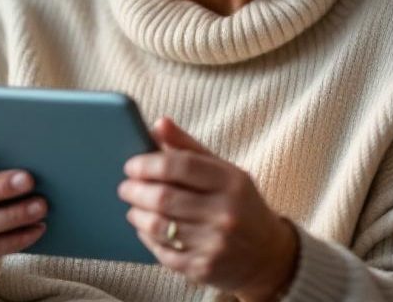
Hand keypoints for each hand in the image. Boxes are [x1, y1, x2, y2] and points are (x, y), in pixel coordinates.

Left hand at [119, 118, 297, 300]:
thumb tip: (158, 123)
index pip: (181, 165)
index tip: (131, 165)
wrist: (267, 255)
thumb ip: (189, 147)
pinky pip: (162, 252)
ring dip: (137, 215)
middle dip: (136, 191)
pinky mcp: (203, 268)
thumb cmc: (239, 204)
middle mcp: (225, 212)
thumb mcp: (224, 171)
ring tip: (133, 207)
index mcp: (232, 181)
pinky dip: (147, 238)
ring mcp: (215, 243)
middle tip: (125, 187)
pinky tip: (146, 229)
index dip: (149, 164)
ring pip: (159, 226)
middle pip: (165, 197)